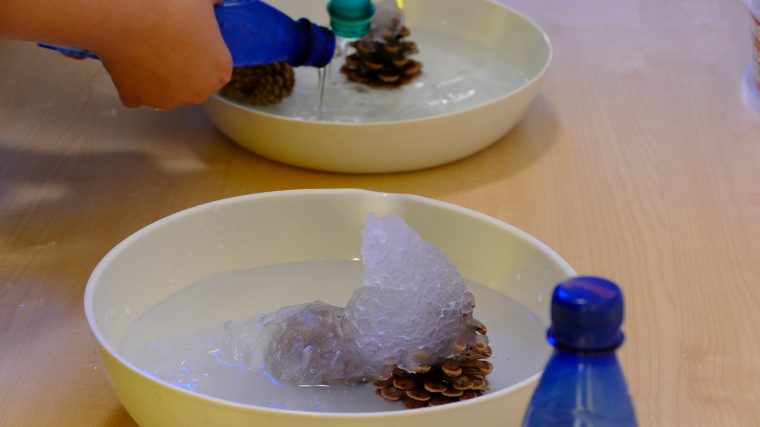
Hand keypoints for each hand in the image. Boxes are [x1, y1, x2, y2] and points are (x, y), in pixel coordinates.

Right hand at [94, 0, 231, 108]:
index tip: (190, 39)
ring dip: (156, 76)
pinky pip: (135, 93)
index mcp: (219, 71)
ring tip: (144, 47)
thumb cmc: (173, 6)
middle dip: (182, 68)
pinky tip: (127, 60)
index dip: (202, 53)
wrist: (129, 14)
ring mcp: (167, 100)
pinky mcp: (136, 100)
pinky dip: (130, 80)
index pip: (216, 68)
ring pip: (164, 91)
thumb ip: (214, 3)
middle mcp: (197, 93)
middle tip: (167, 42)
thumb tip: (216, 2)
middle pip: (192, 84)